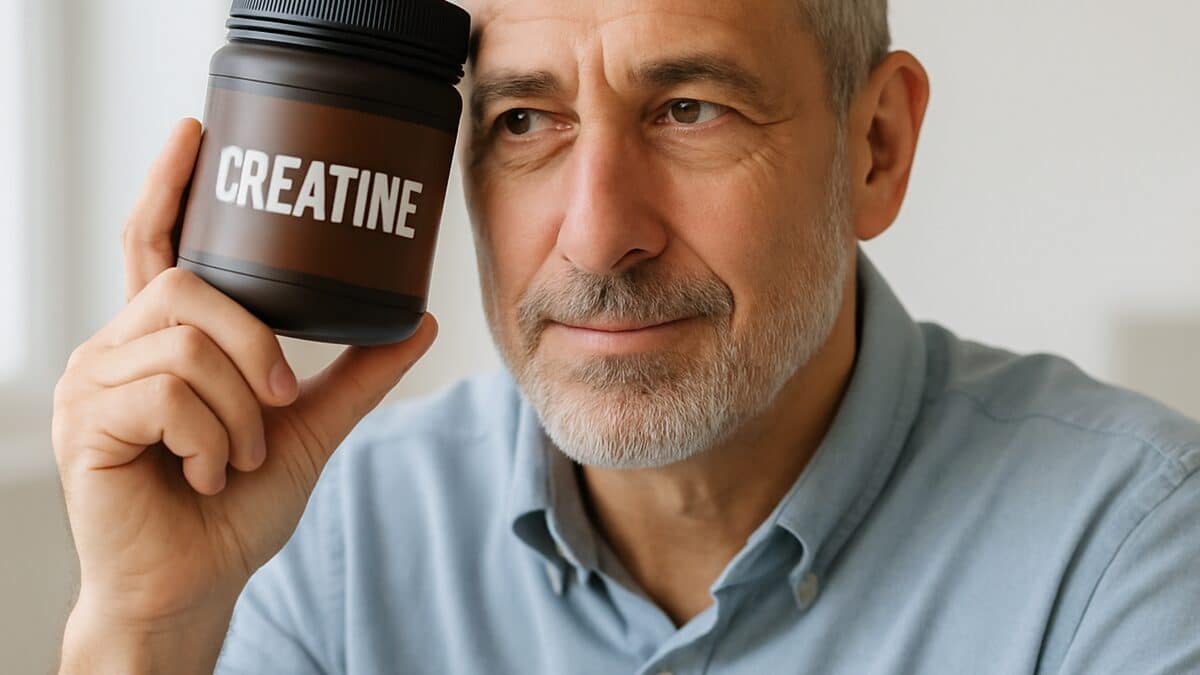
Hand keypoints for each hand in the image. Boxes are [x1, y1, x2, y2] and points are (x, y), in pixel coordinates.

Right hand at [51, 118, 437, 629]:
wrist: (195, 585)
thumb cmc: (234, 509)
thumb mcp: (307, 429)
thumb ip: (354, 373)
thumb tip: (418, 318)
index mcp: (163, 341)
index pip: (158, 244)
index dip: (171, 186)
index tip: (193, 130)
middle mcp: (117, 348)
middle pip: (188, 288)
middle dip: (253, 345)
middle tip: (276, 401)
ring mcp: (92, 384)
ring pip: (186, 343)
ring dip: (237, 410)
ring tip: (233, 457)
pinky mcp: (84, 424)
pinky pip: (167, 394)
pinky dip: (209, 439)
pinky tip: (202, 474)